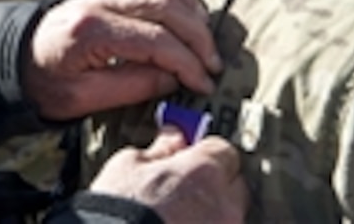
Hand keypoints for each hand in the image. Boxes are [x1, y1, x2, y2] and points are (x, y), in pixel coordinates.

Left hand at [24, 0, 220, 119]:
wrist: (20, 60)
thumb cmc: (50, 84)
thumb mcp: (85, 99)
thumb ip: (134, 86)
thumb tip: (178, 78)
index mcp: (89, 31)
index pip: (155, 40)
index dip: (187, 63)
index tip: (204, 83)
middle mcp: (98, 0)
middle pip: (164, 7)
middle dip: (197, 39)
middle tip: (212, 67)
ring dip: (190, 10)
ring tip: (204, 42)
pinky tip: (187, 11)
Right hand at [90, 127, 247, 223]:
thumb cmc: (119, 209)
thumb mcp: (128, 165)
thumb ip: (160, 149)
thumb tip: (172, 137)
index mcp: (205, 172)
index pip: (223, 149)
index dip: (204, 151)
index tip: (190, 154)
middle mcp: (224, 206)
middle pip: (234, 185)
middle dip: (214, 183)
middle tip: (184, 185)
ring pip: (227, 215)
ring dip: (210, 211)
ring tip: (179, 213)